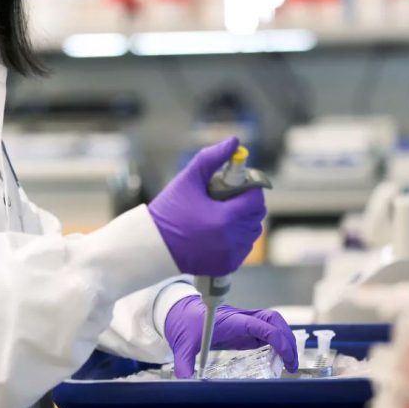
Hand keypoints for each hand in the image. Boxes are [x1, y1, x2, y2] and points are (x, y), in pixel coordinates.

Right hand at [148, 137, 265, 275]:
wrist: (152, 245)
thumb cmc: (168, 211)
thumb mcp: (188, 180)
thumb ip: (211, 158)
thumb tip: (234, 142)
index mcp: (226, 218)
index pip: (256, 199)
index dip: (249, 188)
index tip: (236, 184)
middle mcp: (232, 239)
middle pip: (256, 216)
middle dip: (246, 204)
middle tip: (228, 198)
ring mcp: (230, 254)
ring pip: (251, 232)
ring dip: (243, 221)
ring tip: (222, 213)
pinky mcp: (226, 265)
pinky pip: (243, 248)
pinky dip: (237, 238)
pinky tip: (219, 230)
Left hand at [164, 295, 298, 377]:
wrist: (179, 310)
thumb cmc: (184, 324)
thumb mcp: (183, 346)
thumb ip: (184, 364)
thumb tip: (186, 380)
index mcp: (231, 321)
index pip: (261, 325)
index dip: (279, 340)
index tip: (286, 359)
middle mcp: (241, 318)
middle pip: (273, 319)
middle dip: (288, 339)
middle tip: (292, 364)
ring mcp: (244, 321)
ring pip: (272, 322)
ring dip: (285, 339)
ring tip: (289, 363)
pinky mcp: (243, 327)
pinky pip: (265, 330)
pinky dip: (276, 342)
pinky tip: (277, 358)